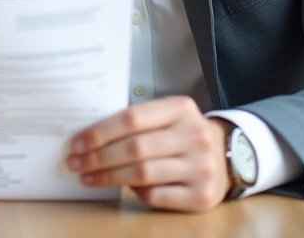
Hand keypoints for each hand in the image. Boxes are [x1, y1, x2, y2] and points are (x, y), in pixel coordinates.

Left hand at [67, 96, 231, 211]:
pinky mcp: (201, 196)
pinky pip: (156, 195)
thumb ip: (137, 122)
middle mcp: (194, 136)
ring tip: (88, 177)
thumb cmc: (183, 134)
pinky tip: (121, 187)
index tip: (77, 143)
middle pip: (135, 148)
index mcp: (181, 108)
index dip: (100, 132)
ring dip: (108, 177)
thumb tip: (89, 136)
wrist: (228, 156)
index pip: (132, 118)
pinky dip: (134, 192)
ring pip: (143, 174)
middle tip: (75, 163)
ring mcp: (201, 167)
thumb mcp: (167, 116)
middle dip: (98, 157)